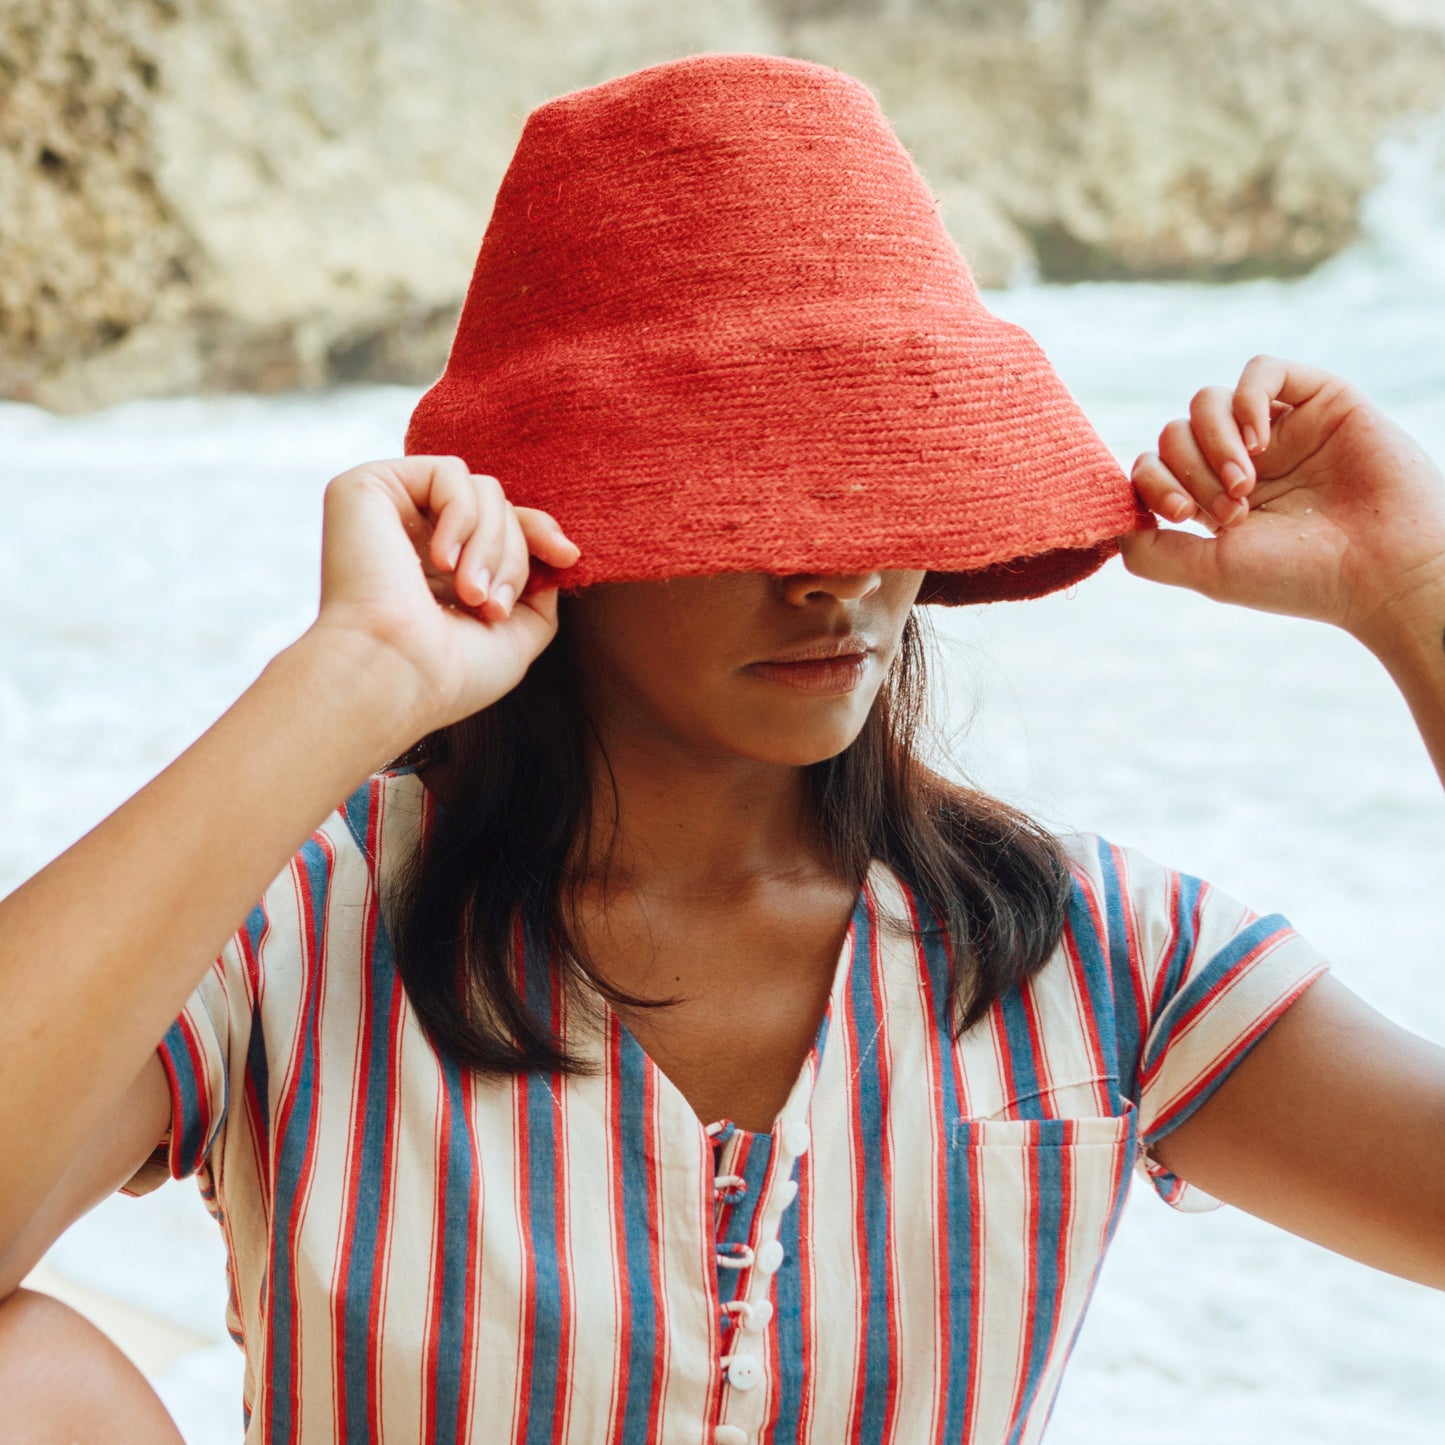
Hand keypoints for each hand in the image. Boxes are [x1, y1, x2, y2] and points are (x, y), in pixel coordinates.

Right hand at [306, 456, 580, 732]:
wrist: (392, 678)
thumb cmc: (446, 673)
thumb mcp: (514, 637)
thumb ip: (536, 595)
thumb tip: (553, 555)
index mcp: (438, 569)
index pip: (502, 525)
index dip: (539, 532)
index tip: (568, 556)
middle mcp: (412, 536)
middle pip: (500, 508)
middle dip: (514, 556)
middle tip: (492, 606)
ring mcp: (388, 510)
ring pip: (483, 489)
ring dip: (492, 544)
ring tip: (470, 593)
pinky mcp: (367, 488)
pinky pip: (448, 472)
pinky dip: (462, 515)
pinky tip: (441, 561)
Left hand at [1118, 356, 1444, 643]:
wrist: (1383, 569)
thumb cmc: (1299, 578)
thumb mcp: (1209, 571)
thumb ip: (1151, 552)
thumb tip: (1110, 524)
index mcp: (1213, 499)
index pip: (1152, 466)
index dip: (1153, 482)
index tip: (1185, 514)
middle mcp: (1242, 462)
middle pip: (1174, 432)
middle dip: (1191, 470)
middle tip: (1233, 508)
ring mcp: (1278, 430)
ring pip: (1205, 401)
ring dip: (1213, 441)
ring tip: (1247, 483)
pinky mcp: (1318, 400)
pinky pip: (1260, 371)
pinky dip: (1245, 399)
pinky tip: (1258, 440)